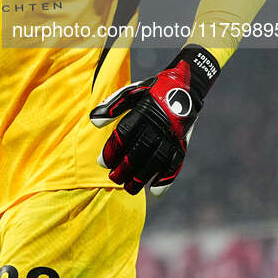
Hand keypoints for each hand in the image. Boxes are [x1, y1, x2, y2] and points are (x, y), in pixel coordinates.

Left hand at [90, 46, 218, 195]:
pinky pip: (175, 164)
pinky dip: (166, 179)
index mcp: (143, 111)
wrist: (184, 85)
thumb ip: (111, 106)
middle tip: (112, 179)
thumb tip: (93, 122)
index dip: (112, 150)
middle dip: (123, 168)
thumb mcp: (130, 92)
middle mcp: (157, 124)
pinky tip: (155, 192)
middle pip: (138, 151)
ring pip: (155, 161)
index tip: (102, 162)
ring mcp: (171, 135)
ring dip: (141, 177)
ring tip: (128, 188)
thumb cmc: (151, 90)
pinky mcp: (182, 143)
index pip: (124, 134)